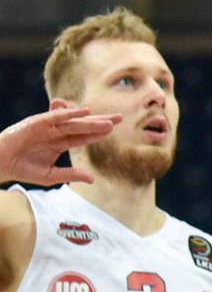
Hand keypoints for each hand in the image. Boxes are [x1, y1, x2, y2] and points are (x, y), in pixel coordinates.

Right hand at [0, 108, 120, 185]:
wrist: (0, 164)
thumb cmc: (23, 169)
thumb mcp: (50, 175)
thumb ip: (70, 175)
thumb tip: (92, 179)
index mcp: (61, 143)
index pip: (84, 137)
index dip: (98, 133)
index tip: (114, 129)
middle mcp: (57, 133)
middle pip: (83, 126)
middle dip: (101, 122)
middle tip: (120, 118)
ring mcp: (48, 127)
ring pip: (74, 122)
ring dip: (90, 120)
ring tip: (108, 120)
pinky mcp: (37, 123)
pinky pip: (56, 116)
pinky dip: (69, 113)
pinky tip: (83, 112)